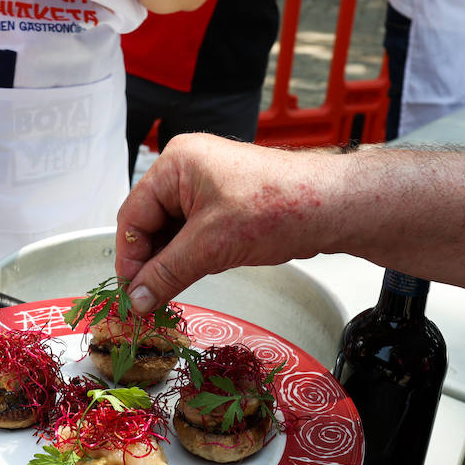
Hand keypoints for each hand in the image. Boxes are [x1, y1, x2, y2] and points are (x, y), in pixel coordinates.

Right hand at [115, 134, 334, 313]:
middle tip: (148, 298)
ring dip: (171, 261)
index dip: (130, 256)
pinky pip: (194, 231)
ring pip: (173, 230)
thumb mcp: (211, 246)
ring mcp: (208, 185)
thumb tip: (136, 300)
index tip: (131, 293)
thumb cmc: (276, 209)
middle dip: (151, 260)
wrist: (334, 206)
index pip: (134, 214)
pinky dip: (190, 255)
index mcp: (175, 163)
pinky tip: (192, 275)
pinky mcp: (226, 202)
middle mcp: (187, 169)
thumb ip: (167, 273)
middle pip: (151, 221)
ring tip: (170, 290)